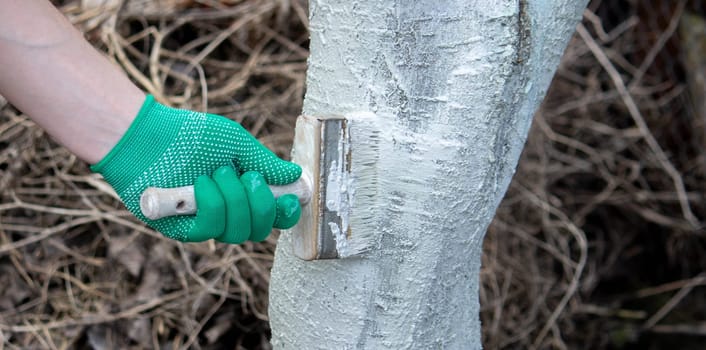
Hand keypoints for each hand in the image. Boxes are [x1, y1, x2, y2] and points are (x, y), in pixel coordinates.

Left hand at [91, 95, 301, 242]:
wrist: (147, 136)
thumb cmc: (191, 136)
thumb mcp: (236, 144)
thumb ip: (265, 162)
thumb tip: (295, 175)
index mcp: (243, 193)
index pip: (274, 216)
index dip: (287, 213)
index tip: (290, 197)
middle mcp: (227, 213)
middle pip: (259, 230)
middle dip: (261, 204)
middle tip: (248, 177)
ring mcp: (205, 223)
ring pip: (238, 232)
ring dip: (233, 199)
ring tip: (217, 172)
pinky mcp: (183, 229)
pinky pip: (211, 228)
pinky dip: (212, 204)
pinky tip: (200, 183)